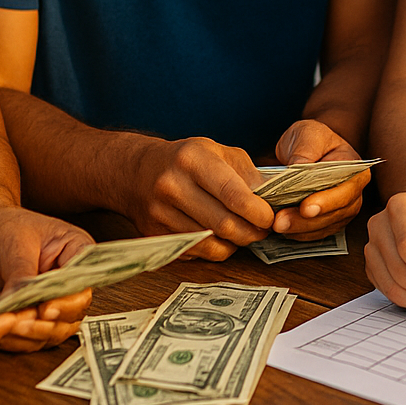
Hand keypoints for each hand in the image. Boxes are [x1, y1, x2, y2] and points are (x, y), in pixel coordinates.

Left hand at [0, 205, 93, 351]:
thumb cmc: (7, 229)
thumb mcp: (16, 244)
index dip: (68, 301)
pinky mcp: (33, 316)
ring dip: (32, 335)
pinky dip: (18, 340)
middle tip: (21, 324)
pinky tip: (0, 332)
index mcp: (78, 254)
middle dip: (48, 324)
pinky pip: (33, 337)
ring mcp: (53, 301)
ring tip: (8, 327)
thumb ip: (21, 273)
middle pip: (74, 313)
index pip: (84, 283)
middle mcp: (71, 282)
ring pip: (55, 331)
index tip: (46, 309)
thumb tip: (18, 301)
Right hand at [127, 135, 273, 259]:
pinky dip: (215, 250)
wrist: (135, 172)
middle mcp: (172, 186)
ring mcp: (160, 213)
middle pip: (223, 224)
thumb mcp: (216, 151)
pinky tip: (222, 239)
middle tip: (262, 230)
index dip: (256, 211)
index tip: (269, 217)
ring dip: (235, 244)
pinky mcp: (155, 235)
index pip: (232, 193)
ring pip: (211, 244)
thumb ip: (245, 172)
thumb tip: (271, 198)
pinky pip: (196, 253)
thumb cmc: (184, 160)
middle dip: (251, 232)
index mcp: (192, 160)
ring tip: (245, 233)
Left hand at [271, 119, 370, 239]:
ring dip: (299, 229)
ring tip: (277, 225)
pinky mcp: (327, 221)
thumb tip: (299, 169)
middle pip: (336, 213)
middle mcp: (353, 193)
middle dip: (307, 221)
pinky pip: (316, 233)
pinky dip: (298, 234)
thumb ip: (306, 149)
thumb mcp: (308, 133)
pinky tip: (282, 229)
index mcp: (356, 170)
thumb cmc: (312, 139)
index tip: (305, 208)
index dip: (327, 201)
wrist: (307, 148)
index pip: (346, 190)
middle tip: (281, 221)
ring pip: (325, 227)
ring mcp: (341, 210)